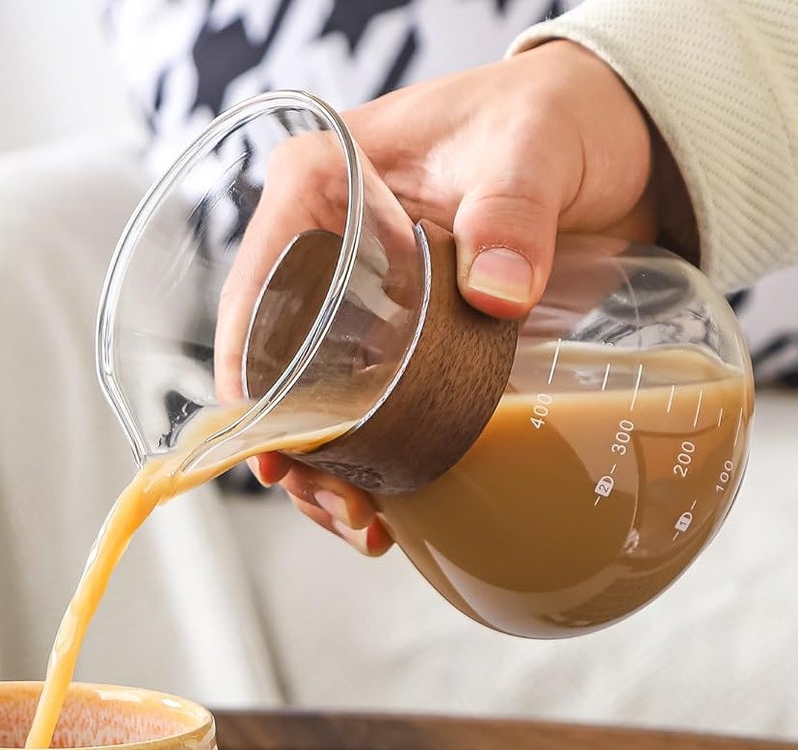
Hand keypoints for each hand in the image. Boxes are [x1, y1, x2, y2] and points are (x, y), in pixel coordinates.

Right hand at [236, 40, 659, 554]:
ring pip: (310, 408)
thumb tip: (497, 292)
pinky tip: (388, 512)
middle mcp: (319, 253)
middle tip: (339, 503)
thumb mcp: (531, 147)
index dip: (245, 382)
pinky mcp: (395, 347)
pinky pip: (362, 416)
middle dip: (293, 454)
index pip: (253, 293)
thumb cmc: (552, 117)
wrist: (611, 145)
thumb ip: (512, 208)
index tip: (271, 451)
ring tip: (365, 526)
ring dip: (327, 477)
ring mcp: (355, 308)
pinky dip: (367, 469)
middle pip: (272, 371)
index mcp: (317, 188)